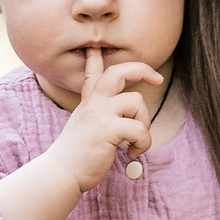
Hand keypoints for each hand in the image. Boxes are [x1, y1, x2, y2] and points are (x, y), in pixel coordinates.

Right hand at [50, 54, 162, 192]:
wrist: (62, 173)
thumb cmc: (78, 157)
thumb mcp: (86, 128)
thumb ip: (101, 117)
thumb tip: (126, 115)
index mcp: (89, 102)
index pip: (93, 73)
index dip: (96, 58)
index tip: (96, 46)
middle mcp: (93, 102)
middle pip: (119, 72)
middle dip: (142, 70)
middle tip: (157, 79)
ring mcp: (100, 112)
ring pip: (138, 101)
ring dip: (144, 123)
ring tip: (135, 141)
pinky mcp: (108, 128)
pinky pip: (140, 129)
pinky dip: (143, 143)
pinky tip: (131, 153)